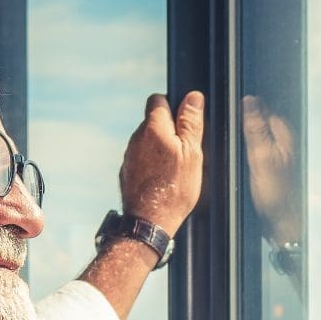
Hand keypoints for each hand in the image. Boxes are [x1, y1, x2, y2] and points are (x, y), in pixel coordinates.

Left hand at [119, 91, 204, 233]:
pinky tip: (162, 182)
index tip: (185, 126)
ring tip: (173, 171)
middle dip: (168, 131)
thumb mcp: (191, 153)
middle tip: (184, 153)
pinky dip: (151, 165)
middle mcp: (136, 138)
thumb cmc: (174, 189)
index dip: (173, 107)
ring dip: (160, 149)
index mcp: (153, 128)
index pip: (158, 99)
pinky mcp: (127, 172)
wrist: (149, 223)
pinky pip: (141, 160)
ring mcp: (129, 156)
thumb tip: (193, 97)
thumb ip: (191, 123)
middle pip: (153, 122)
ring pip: (147, 142)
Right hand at [241, 95, 300, 244]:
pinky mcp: (275, 165)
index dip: (245, 111)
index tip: (233, 123)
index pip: (262, 107)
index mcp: (284, 132)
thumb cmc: (276, 194)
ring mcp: (281, 152)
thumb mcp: (261, 156)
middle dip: (246, 128)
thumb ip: (255, 127)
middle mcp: (285, 140)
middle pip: (260, 121)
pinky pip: (259, 151)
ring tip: (243, 158)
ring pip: (258, 137)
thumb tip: (248, 100)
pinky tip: (247, 166)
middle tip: (238, 146)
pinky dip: (251, 155)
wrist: (283, 221)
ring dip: (247, 143)